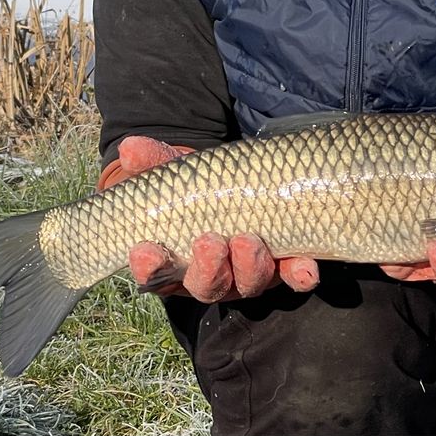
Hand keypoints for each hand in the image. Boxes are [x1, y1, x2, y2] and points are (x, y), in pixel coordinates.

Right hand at [99, 135, 320, 301]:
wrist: (245, 182)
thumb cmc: (200, 185)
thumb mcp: (178, 172)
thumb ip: (155, 164)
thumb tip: (130, 148)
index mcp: (176, 259)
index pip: (156, 274)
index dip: (149, 267)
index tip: (144, 251)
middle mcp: (213, 275)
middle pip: (207, 286)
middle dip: (207, 268)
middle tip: (209, 243)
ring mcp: (249, 274)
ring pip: (249, 283)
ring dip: (249, 266)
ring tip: (248, 240)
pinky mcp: (285, 267)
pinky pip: (295, 278)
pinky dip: (300, 275)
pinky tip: (306, 267)